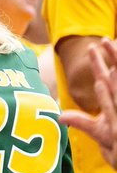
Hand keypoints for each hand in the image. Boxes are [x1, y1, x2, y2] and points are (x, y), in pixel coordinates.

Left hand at [61, 39, 116, 166]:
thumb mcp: (100, 133)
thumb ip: (82, 122)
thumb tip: (61, 116)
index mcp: (114, 102)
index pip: (105, 78)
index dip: (99, 63)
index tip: (93, 46)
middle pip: (116, 76)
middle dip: (112, 57)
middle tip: (104, 40)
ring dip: (114, 70)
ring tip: (110, 50)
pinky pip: (115, 105)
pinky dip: (108, 95)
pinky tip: (100, 82)